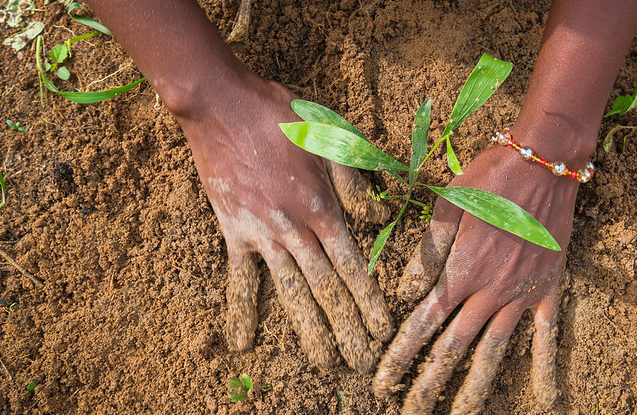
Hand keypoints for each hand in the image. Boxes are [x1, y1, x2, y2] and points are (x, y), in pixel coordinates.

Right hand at [176, 72, 392, 371]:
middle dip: (346, 325)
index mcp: (323, 208)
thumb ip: (357, 179)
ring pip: (290, 290)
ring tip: (320, 360)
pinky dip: (240, 310)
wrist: (222, 104)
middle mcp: (295, 229)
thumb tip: (380, 217)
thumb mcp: (333, 135)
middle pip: (326, 287)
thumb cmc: (281, 114)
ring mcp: (262, 234)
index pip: (353, 264)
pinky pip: (238, 277)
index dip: (368, 299)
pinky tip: (242, 341)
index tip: (382, 328)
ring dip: (307, 328)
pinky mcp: (233, 231)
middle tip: (360, 358)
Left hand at [373, 143, 580, 411]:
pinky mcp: (549, 289)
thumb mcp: (447, 206)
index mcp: (460, 271)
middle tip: (410, 412)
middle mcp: (489, 291)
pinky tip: (546, 400)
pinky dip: (546, 368)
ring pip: (495, 351)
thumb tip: (405, 292)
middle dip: (430, 384)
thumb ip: (427, 251)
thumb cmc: (490, 177)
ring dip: (476, 389)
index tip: (382, 382)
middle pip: (454, 348)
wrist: (543, 162)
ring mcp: (522, 295)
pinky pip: (548, 336)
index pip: (422, 323)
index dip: (400, 355)